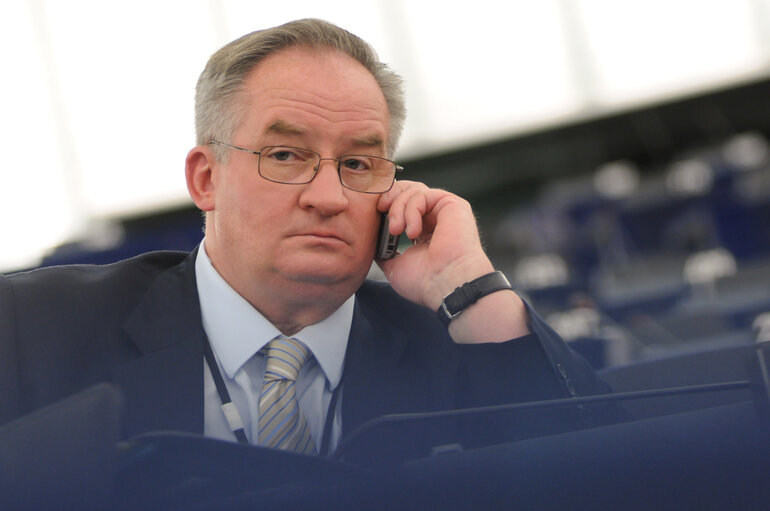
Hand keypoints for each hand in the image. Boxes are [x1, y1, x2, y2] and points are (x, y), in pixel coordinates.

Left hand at [376, 181, 529, 342]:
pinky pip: (423, 195)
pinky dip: (411, 209)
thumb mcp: (394, 265)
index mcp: (423, 232)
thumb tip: (373, 242)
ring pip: (413, 190)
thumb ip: (384, 250)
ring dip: (398, 206)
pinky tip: (413, 232)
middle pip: (407, 191)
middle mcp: (434, 219)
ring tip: (396, 230)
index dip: (386, 206)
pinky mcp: (452, 204)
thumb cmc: (425, 282)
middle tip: (380, 211)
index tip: (374, 215)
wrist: (446, 285)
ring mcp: (443, 211)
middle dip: (390, 198)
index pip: (402, 206)